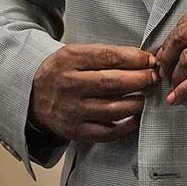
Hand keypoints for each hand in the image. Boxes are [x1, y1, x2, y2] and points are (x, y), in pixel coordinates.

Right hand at [29, 43, 156, 142]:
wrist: (32, 94)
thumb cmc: (63, 71)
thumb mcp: (78, 53)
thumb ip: (108, 54)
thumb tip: (145, 59)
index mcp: (70, 59)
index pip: (108, 57)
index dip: (134, 59)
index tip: (151, 60)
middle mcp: (69, 85)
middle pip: (111, 83)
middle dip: (140, 80)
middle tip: (154, 78)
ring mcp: (71, 110)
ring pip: (112, 109)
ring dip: (137, 103)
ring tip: (146, 97)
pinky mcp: (75, 130)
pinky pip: (107, 132)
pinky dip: (127, 126)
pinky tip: (136, 117)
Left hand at [155, 0, 186, 104]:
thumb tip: (185, 49)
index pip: (186, 21)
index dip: (171, 41)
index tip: (165, 55)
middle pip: (181, 37)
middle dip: (167, 58)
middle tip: (163, 73)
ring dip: (176, 77)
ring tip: (173, 88)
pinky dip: (185, 90)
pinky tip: (179, 98)